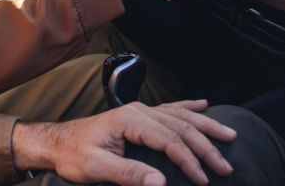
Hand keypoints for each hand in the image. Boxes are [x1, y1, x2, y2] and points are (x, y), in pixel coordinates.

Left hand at [12, 99, 236, 185]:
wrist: (55, 143)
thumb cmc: (72, 155)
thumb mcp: (96, 168)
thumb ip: (128, 174)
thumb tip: (161, 183)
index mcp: (128, 120)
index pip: (168, 139)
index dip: (189, 160)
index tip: (203, 179)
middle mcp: (136, 111)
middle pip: (179, 126)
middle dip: (205, 146)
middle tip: (225, 166)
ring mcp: (137, 112)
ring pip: (179, 116)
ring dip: (204, 126)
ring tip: (228, 135)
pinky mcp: (136, 117)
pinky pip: (168, 110)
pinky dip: (188, 108)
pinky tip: (203, 105)